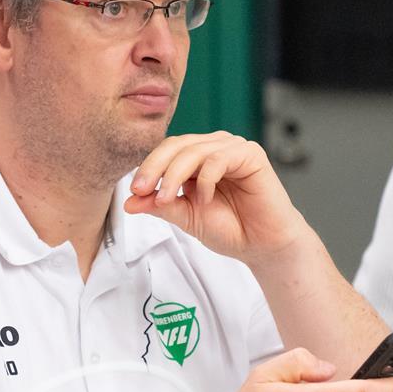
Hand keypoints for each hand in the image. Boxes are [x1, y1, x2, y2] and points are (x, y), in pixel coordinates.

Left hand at [124, 132, 308, 262]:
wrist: (263, 246)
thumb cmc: (232, 229)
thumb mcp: (187, 217)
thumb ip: (161, 206)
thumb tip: (129, 202)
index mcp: (199, 159)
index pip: (167, 151)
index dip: (148, 168)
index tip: (134, 193)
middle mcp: (215, 148)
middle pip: (177, 145)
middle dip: (155, 168)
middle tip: (142, 191)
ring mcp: (233, 149)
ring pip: (194, 150)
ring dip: (175, 175)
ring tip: (168, 199)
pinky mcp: (251, 154)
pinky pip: (218, 158)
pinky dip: (205, 179)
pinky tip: (205, 199)